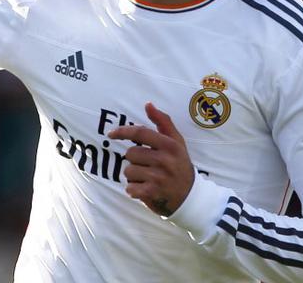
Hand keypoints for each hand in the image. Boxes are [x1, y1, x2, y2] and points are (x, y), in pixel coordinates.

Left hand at [108, 102, 194, 216]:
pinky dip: (134, 190)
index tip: (111, 134)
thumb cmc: (180, 165)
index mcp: (170, 145)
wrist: (191, 197)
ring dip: (134, 176)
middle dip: (134, 160)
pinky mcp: (152, 193)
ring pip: (128, 171)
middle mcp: (165, 160)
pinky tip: (146, 190)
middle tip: (148, 166)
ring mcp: (159, 177)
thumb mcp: (176, 142)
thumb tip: (148, 104)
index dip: (122, 131)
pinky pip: (130, 188)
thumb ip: (163, 122)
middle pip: (130, 154)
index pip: (139, 133)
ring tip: (148, 178)